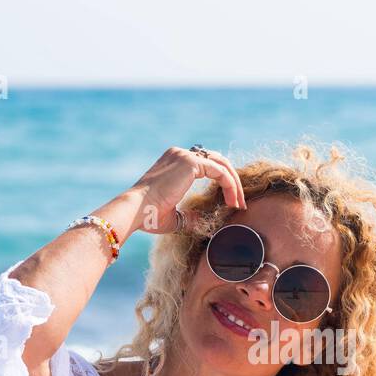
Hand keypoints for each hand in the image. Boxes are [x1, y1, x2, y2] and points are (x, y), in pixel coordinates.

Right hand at [127, 146, 245, 233]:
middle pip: (217, 161)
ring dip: (234, 185)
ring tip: (240, 204)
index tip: (230, 202)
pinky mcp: (191, 163)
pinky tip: (233, 202)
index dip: (222, 182)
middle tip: (240, 203)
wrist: (136, 210)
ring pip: (222, 165)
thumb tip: (203, 221)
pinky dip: (230, 186)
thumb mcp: (174, 216)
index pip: (206, 165)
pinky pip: (220, 172)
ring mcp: (185, 156)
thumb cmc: (148, 216)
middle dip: (232, 182)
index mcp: (173, 162)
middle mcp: (179, 154)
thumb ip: (190, 216)